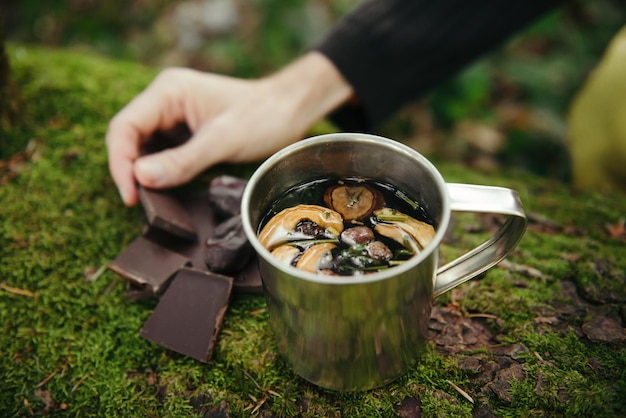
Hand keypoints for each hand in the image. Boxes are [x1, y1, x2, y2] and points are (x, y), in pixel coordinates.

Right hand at [106, 52, 352, 205]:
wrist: (290, 111)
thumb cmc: (263, 117)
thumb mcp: (222, 140)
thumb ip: (182, 160)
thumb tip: (140, 177)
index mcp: (169, 91)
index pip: (125, 126)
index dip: (120, 162)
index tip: (130, 195)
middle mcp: (165, 100)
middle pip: (129, 137)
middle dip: (129, 170)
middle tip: (139, 202)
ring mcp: (174, 116)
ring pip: (143, 148)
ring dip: (143, 173)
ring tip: (150, 200)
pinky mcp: (185, 132)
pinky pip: (162, 154)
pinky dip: (160, 173)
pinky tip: (165, 190)